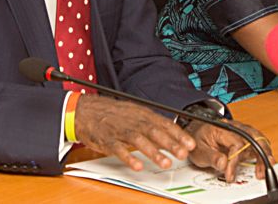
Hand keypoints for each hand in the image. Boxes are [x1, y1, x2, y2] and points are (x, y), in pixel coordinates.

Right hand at [74, 95, 195, 171]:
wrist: (86, 111)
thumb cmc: (114, 114)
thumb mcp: (136, 114)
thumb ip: (153, 124)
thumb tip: (172, 135)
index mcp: (143, 114)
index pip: (165, 124)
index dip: (179, 134)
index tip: (190, 144)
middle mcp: (134, 121)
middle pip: (155, 132)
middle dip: (171, 144)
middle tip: (183, 154)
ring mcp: (121, 130)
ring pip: (140, 141)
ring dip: (154, 152)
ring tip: (166, 163)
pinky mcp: (108, 140)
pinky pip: (119, 149)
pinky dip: (128, 157)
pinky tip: (137, 166)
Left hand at [186, 119, 273, 181]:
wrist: (198, 131)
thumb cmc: (200, 139)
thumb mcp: (199, 150)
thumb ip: (211, 157)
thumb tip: (223, 163)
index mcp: (223, 128)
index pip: (236, 144)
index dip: (234, 161)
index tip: (229, 175)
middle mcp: (236, 127)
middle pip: (253, 137)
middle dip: (259, 154)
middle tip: (260, 171)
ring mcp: (242, 131)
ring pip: (258, 140)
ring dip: (263, 155)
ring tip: (264, 169)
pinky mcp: (246, 138)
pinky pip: (258, 144)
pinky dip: (262, 154)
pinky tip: (263, 165)